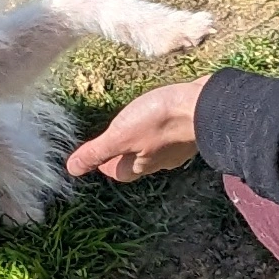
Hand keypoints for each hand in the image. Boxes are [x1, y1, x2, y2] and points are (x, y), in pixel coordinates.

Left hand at [65, 75, 212, 183]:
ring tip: (136, 125)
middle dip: (125, 153)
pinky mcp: (190, 127)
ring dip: (145, 140)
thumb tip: (72, 170)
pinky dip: (163, 126)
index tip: (97, 157)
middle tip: (114, 140)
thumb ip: (97, 151)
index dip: (106, 165)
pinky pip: (172, 132)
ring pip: (157, 148)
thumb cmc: (162, 121)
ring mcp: (179, 144)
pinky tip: (162, 114)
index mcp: (142, 163)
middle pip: (138, 162)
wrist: (206, 105)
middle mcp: (162, 159)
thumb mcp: (121, 135)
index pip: (120, 172)